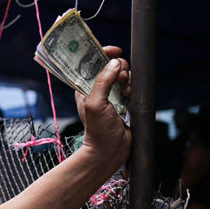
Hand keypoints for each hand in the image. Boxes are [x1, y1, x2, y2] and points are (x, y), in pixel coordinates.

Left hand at [75, 46, 131, 168]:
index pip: (90, 63)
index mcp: (84, 87)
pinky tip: (130, 95)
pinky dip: (132, 87)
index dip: (101, 53)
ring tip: (125, 90)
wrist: (110, 150)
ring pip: (121, 74)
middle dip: (118, 67)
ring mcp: (109, 94)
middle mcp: (96, 89)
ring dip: (126, 78)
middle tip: (121, 78)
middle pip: (109, 65)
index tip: (113, 50)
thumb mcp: (95, 104)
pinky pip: (129, 85)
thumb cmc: (98, 130)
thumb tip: (114, 63)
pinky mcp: (122, 101)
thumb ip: (103, 82)